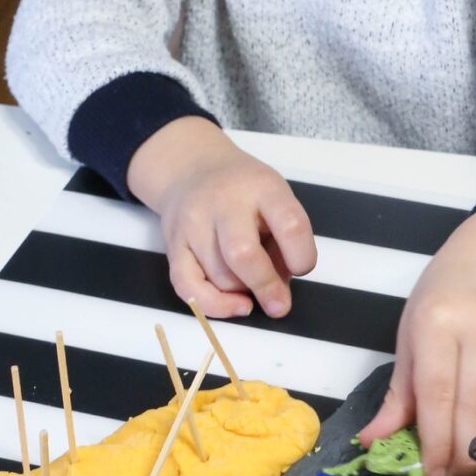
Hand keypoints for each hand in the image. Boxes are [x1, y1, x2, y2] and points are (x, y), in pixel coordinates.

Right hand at [126, 119, 316, 318]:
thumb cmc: (245, 191)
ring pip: (219, 277)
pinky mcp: (174, 245)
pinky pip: (188, 287)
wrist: (191, 169)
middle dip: (265, 286)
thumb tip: (278, 293)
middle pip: (243, 254)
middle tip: (279, 304)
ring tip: (250, 279)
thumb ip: (284, 241)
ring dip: (242, 291)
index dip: (301, 256)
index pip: (290, 224)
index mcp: (262, 187)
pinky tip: (234, 304)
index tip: (301, 268)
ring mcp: (194, 223)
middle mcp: (224, 203)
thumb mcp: (275, 199)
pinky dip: (214, 305)